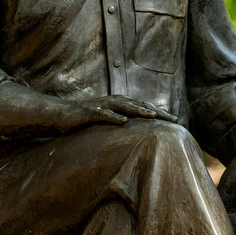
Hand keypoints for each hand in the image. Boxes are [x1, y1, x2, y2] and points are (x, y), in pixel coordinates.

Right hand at [54, 95, 176, 133]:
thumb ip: (121, 123)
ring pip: (124, 106)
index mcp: (119, 104)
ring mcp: (101, 105)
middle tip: (172, 119)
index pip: (143, 107)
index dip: (159, 112)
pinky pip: (102, 114)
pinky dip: (113, 117)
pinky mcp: (89, 111)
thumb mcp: (107, 121)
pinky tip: (123, 121)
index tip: (175, 120)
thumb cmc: (85, 119)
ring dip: (138, 110)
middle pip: (139, 105)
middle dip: (156, 111)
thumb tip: (137, 132)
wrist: (60, 115)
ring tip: (152, 116)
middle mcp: (113, 102)